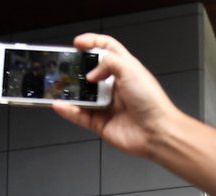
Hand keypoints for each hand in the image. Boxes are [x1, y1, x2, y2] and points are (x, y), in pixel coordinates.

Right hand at [52, 34, 180, 157]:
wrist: (157, 132)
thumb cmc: (151, 101)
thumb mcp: (130, 68)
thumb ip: (107, 62)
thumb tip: (91, 73)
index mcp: (125, 71)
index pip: (107, 50)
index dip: (93, 43)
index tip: (78, 43)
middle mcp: (116, 87)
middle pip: (90, 73)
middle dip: (76, 70)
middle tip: (64, 67)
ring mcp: (107, 106)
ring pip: (83, 96)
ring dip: (70, 92)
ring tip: (58, 86)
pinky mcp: (101, 124)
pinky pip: (80, 116)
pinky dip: (69, 111)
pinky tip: (60, 105)